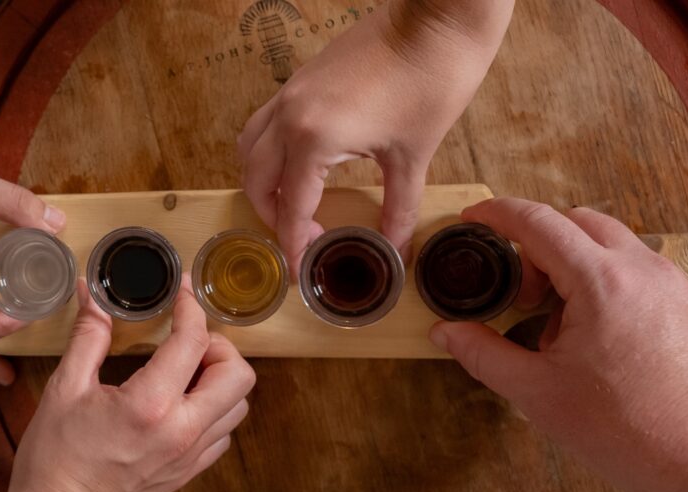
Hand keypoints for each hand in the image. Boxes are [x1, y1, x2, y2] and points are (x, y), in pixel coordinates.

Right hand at [0, 277, 254, 491]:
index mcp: (150, 405)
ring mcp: (190, 454)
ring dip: (221, 379)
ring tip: (187, 370)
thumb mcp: (65, 388)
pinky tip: (183, 402)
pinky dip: (214, 410)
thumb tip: (92, 292)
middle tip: (189, 340)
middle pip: (238, 373)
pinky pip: (224, 432)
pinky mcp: (190, 470)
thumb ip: (88, 335)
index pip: (193, 341)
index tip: (181, 295)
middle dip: (218, 346)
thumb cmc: (55, 456)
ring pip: (238, 404)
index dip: (191, 308)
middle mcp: (181, 430)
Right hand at [238, 0, 513, 269]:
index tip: (299, 270)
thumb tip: (395, 250)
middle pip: (255, 179)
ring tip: (293, 204)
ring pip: (250, 147)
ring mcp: (291, 92)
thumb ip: (398, 210)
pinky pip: (265, 122)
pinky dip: (269, 152)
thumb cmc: (430, 83)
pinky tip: (302, 165)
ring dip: (262, 182)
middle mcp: (290, 115)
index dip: (294, 243)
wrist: (436, 20)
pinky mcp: (301, 78)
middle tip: (300, 238)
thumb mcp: (414, 157)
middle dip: (271, 215)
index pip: (291, 206)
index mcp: (313, 139)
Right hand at [429, 198, 687, 491]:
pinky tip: (616, 343)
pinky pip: (654, 277)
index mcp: (601, 281)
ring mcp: (685, 285)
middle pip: (582, 222)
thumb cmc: (627, 433)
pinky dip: (622, 289)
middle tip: (525, 294)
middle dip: (543, 244)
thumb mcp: (538, 395)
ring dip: (583, 269)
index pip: (538, 222)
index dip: (498, 213)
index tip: (476, 217)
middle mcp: (648, 269)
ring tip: (572, 329)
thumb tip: (446, 332)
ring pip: (621, 248)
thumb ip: (484, 355)